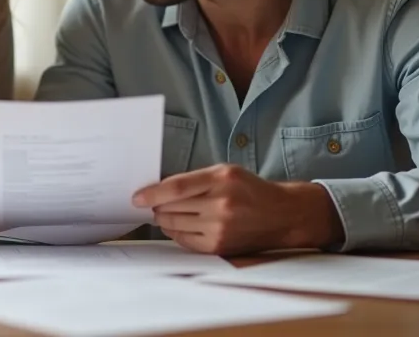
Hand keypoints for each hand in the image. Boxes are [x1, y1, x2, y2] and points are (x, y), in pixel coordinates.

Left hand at [132, 164, 343, 255]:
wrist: (281, 214)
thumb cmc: (249, 190)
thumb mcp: (225, 173)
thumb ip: (194, 179)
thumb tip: (158, 190)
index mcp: (221, 179)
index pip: (176, 188)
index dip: (152, 193)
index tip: (136, 197)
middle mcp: (221, 204)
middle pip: (172, 207)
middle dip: (157, 206)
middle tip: (153, 204)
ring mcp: (220, 228)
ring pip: (175, 224)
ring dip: (164, 219)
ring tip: (166, 213)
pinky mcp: (220, 246)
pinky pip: (185, 240)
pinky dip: (176, 232)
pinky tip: (179, 225)